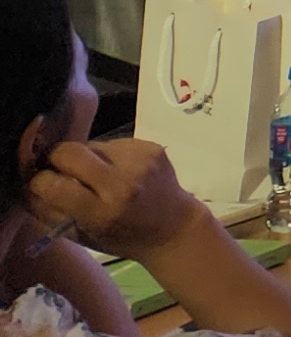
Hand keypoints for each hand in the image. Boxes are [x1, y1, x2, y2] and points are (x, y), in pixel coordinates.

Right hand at [29, 139, 202, 258]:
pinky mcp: (151, 146)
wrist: (172, 226)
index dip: (40, 182)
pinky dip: (107, 155)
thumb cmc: (121, 236)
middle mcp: (123, 182)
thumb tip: (29, 182)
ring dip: (84, 157)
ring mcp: (140, 160)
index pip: (54, 184)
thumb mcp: (80, 235)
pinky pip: (113, 142)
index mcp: (102, 211)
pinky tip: (116, 170)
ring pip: (90, 144)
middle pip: (68, 151)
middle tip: (59, 170)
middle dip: (56, 159)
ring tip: (95, 175)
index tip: (42, 184)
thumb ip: (50, 210)